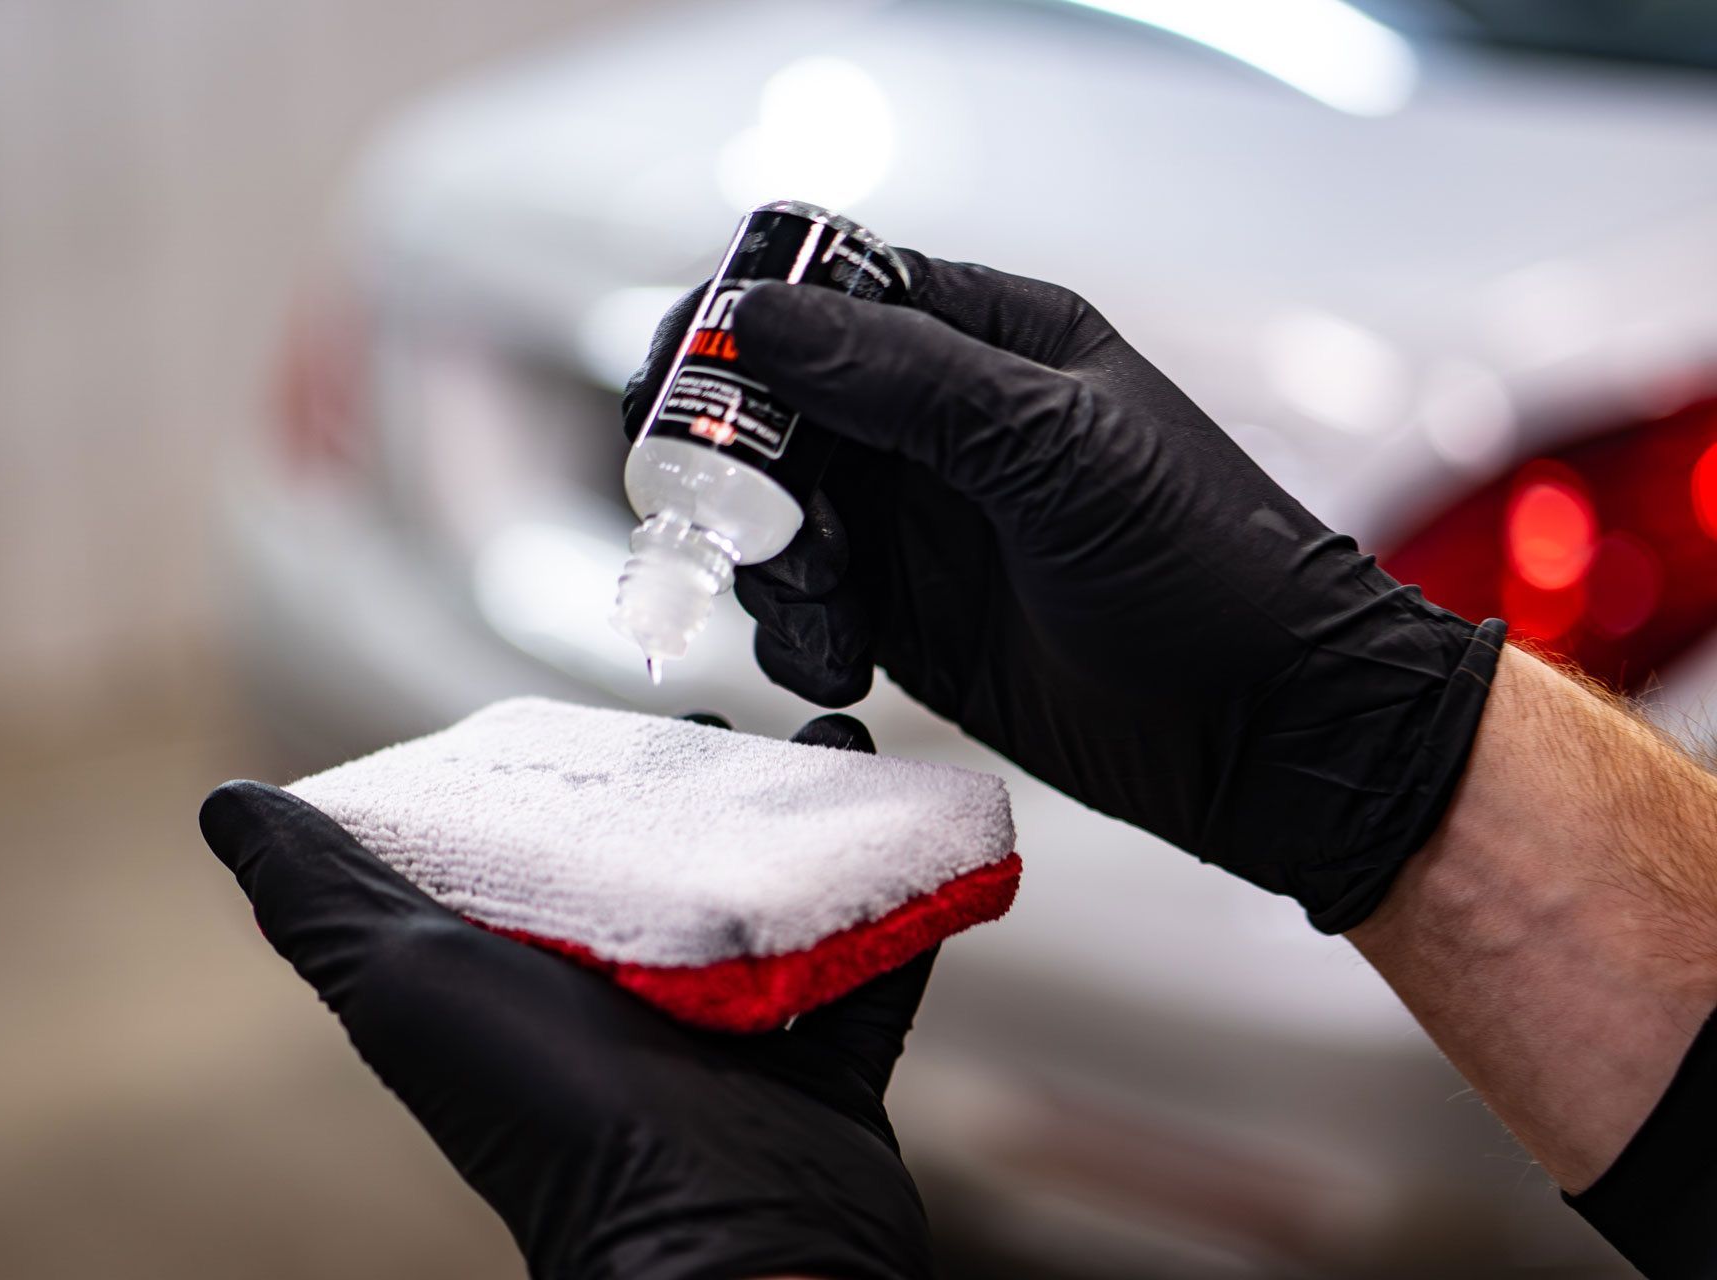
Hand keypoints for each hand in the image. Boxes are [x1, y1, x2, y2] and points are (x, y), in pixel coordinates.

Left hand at [199, 714, 935, 1279]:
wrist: (711, 1241)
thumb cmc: (548, 1111)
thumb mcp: (409, 983)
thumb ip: (320, 897)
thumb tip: (226, 803)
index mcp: (537, 970)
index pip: (553, 844)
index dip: (575, 775)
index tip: (606, 716)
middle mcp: (632, 997)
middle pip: (673, 864)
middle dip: (700, 788)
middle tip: (724, 731)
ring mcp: (736, 1026)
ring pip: (777, 893)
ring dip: (803, 820)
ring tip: (825, 746)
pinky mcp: (825, 1050)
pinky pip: (876, 946)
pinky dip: (901, 882)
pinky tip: (904, 813)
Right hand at [624, 253, 1504, 931]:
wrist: (1265, 731)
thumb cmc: (1203, 569)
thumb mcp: (1052, 450)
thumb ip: (901, 379)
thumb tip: (757, 319)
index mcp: (990, 342)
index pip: (829, 295)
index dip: (742, 328)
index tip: (685, 383)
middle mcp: (942, 424)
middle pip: (777, 409)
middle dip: (735, 464)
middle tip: (732, 520)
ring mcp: (920, 523)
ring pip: (773, 514)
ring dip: (768, 563)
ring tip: (830, 613)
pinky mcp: (906, 619)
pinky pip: (800, 606)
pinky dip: (795, 635)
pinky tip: (846, 666)